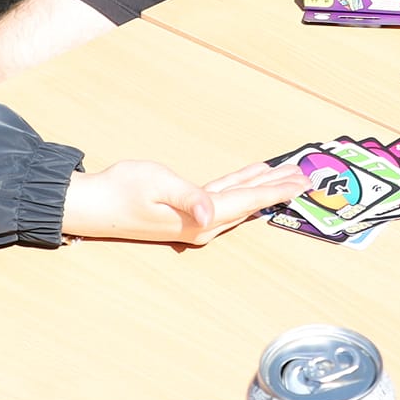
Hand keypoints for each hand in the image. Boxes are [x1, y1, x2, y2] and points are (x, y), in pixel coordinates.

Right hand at [63, 158, 305, 244]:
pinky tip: (253, 176)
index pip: (246, 201)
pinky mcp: (188, 212)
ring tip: (287, 175)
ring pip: (240, 200)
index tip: (300, 184)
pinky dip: (242, 185)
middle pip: (249, 204)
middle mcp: (203, 224)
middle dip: (278, 190)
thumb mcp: (158, 184)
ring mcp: (196, 220)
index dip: (275, 192)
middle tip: (306, 177)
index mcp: (199, 218)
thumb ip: (189, 197)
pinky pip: (224, 197)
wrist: (94, 205)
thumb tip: (210, 212)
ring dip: (263, 187)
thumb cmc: (122, 191)